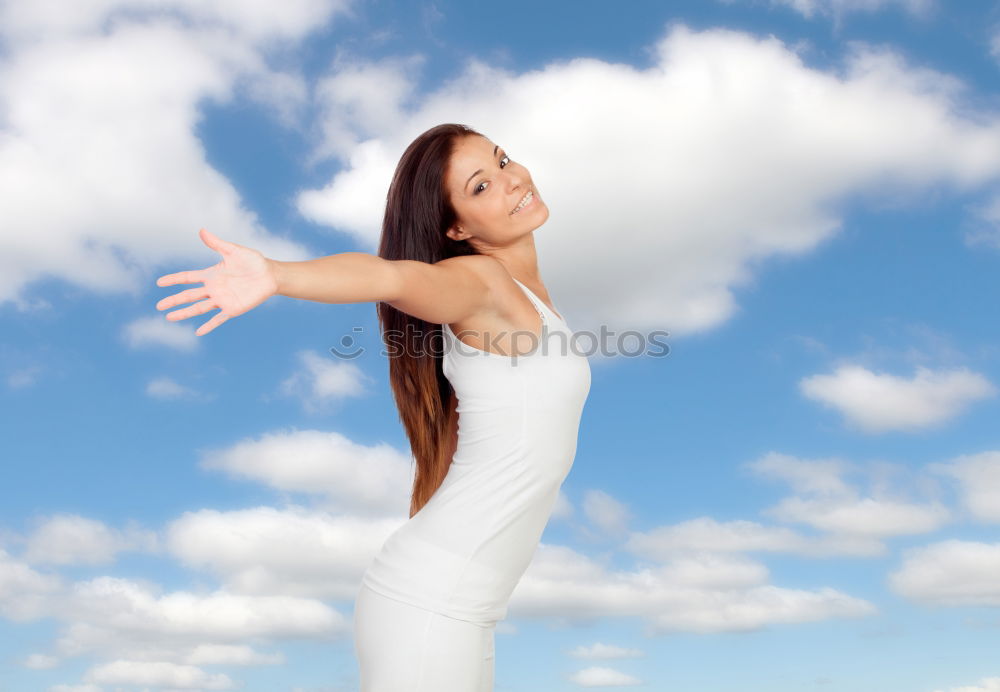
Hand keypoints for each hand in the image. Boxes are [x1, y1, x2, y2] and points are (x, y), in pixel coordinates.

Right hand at [155, 229, 278, 335]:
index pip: (187, 277)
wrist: (270, 275)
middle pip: (189, 295)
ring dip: (184, 313)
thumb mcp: (233, 251)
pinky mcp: (232, 309)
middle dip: (174, 301)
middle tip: (159, 306)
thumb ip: (217, 244)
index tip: (159, 282)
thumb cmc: (253, 261)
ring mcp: (222, 300)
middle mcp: (214, 289)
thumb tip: (202, 230)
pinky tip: (198, 332)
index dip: (173, 279)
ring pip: (198, 308)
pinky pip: (218, 319)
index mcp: (211, 275)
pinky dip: (209, 325)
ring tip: (169, 318)